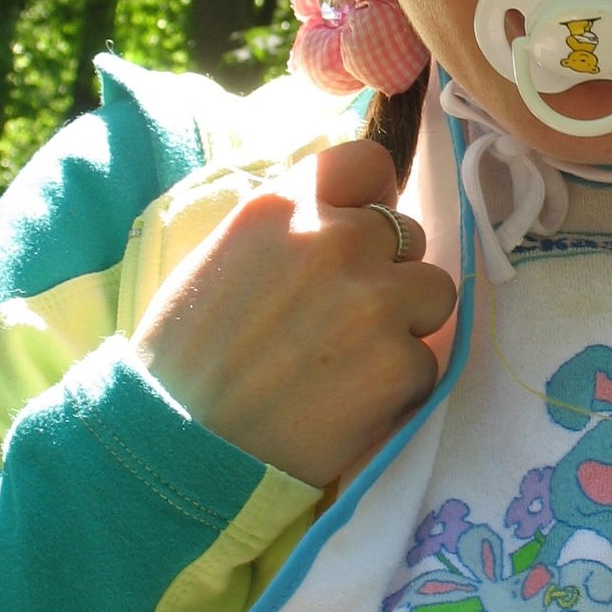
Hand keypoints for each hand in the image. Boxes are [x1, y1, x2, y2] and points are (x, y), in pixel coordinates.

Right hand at [131, 139, 456, 485]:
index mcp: (285, 206)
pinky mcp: (401, 363)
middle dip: (385, 273)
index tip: (362, 232)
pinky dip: (399, 387)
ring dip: (406, 323)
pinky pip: (426, 363)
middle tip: (341, 321)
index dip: (373, 199)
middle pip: (407, 235)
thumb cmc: (182, 360)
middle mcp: (337, 239)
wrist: (178, 449)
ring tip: (354, 362)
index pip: (369, 163)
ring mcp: (376, 300)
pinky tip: (349, 405)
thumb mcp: (221, 258)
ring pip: (433, 293)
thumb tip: (344, 218)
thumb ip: (288, 231)